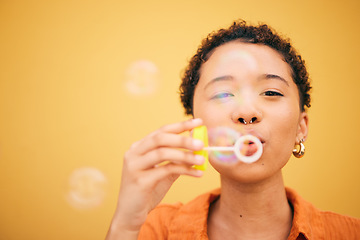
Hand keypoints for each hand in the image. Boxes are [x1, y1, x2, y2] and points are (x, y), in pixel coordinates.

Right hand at [106, 119, 204, 238]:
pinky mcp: (139, 180)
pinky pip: (166, 170)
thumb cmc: (148, 191)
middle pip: (161, 138)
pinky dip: (184, 170)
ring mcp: (134, 166)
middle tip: (202, 143)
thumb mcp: (163, 172)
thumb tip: (197, 147)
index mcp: (139, 147)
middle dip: (183, 139)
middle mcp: (134, 153)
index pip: (161, 131)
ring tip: (202, 159)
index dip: (180, 125)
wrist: (131, 215)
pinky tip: (197, 173)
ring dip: (185, 155)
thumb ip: (176, 159)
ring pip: (162, 153)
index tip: (198, 122)